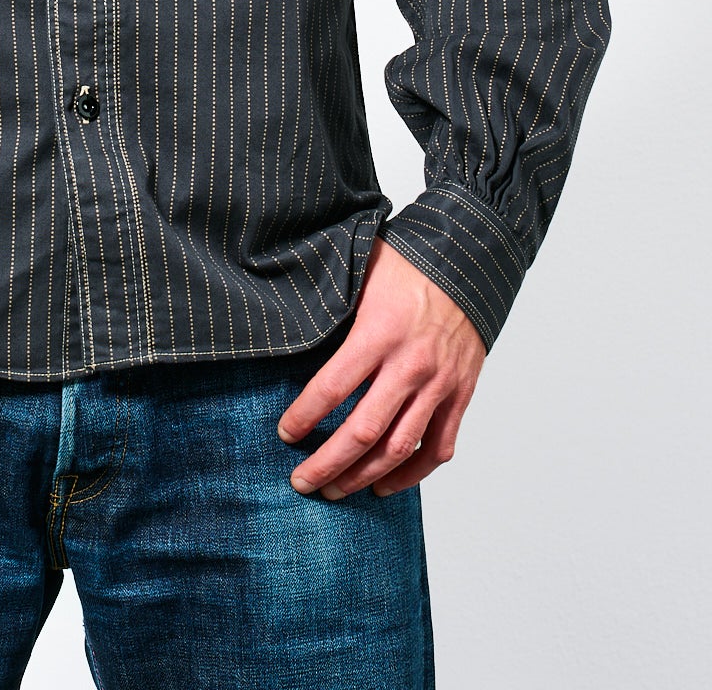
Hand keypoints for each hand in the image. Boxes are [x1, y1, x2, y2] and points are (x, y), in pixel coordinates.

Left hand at [277, 236, 485, 499]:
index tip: (284, 433)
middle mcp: (410, 365)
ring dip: (363, 477)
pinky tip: (385, 486)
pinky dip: (411, 475)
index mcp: (379, 332)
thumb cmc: (407, 265)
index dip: (304, 416)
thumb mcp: (362, 273)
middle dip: (327, 463)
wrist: (469, 263)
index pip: (332, 387)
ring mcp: (439, 384)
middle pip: (363, 431)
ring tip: (335, 490)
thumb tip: (287, 322)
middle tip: (301, 481)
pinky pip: (437, 448)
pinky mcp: (460, 394)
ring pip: (398, 449)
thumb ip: (332, 303)